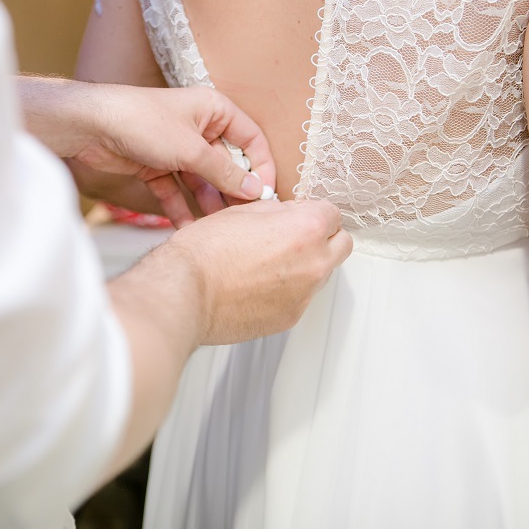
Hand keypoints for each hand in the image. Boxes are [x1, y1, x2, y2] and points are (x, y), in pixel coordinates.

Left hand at [19, 77, 275, 225]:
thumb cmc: (143, 122)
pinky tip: (187, 229)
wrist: (89, 126)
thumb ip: (226, 173)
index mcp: (215, 110)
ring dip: (208, 204)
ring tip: (216, 229)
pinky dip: (181, 208)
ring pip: (202, 181)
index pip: (251, 140)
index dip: (261, 167)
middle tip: (242, 219)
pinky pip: (177, 190)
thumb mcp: (192, 150)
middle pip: (227, 163)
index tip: (265, 196)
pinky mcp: (156, 165)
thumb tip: (256, 191)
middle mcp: (199, 127)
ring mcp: (177, 148)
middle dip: (233, 191)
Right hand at [158, 199, 352, 344]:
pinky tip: (260, 284)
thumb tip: (289, 214)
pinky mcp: (290, 318)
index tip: (298, 214)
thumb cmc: (205, 252)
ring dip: (307, 264)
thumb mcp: (243, 211)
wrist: (185, 292)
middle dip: (324, 236)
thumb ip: (278, 211)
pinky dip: (289, 290)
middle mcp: (314, 263)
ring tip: (270, 262)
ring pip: (323, 273)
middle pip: (342, 244)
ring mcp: (304, 295)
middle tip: (296, 235)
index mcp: (306, 229)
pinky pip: (302, 297)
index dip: (312, 211)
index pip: (333, 213)